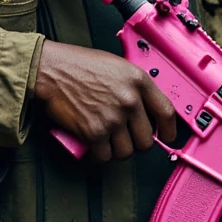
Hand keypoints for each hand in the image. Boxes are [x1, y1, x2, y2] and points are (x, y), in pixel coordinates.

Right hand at [35, 40, 176, 162]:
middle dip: (137, 143)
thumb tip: (143, 109)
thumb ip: (133, 87)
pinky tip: (94, 148)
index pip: (166, 112)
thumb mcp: (116, 66)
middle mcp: (129, 101)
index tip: (166, 137)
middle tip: (126, 139)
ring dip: (117, 152)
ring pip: (126, 152)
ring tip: (108, 143)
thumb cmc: (78, 65)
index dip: (170, 130)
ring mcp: (112, 118)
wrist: (51, 70)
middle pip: (146, 139)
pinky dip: (99, 156)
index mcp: (138, 81)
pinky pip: (104, 156)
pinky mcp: (94, 132)